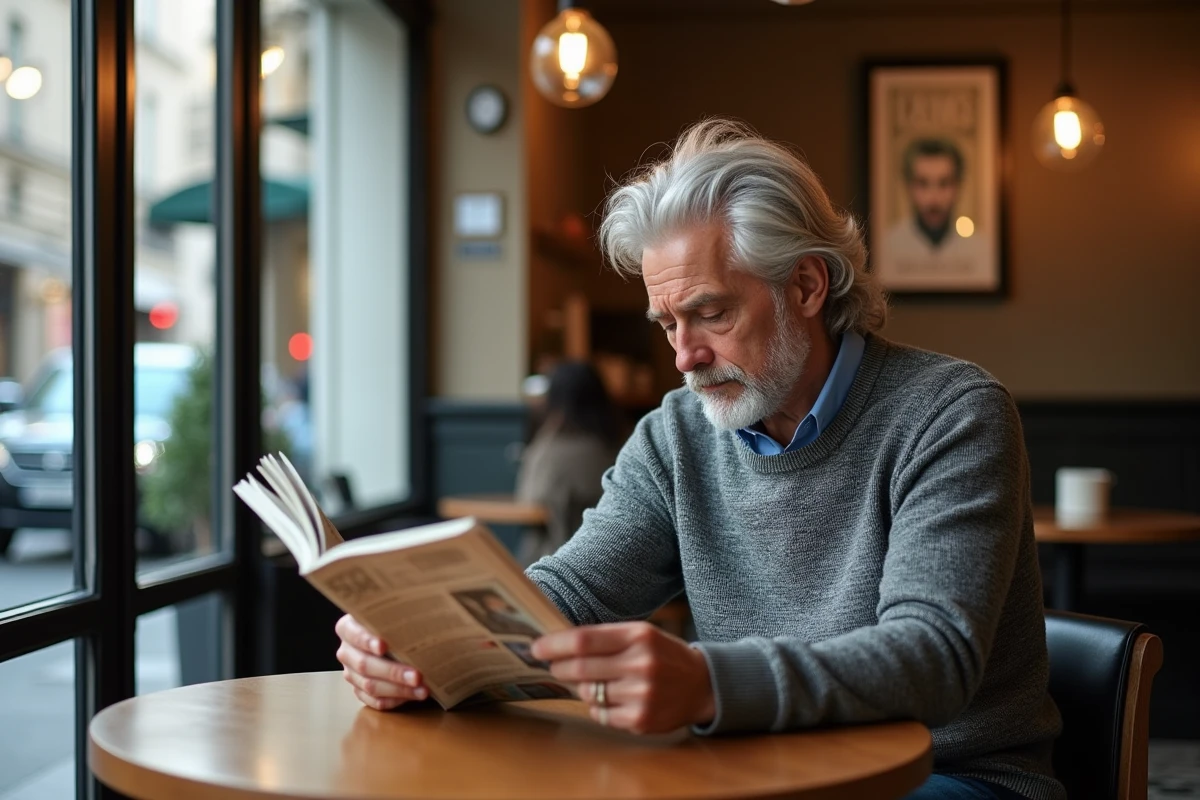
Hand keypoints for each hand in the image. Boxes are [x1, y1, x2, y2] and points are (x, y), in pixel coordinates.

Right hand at [335, 614, 428, 710]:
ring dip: (399, 689)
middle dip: (393, 672)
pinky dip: (395, 700)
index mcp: (348, 628)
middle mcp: (346, 651)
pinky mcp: (359, 691)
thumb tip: (422, 612)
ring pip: (370, 686)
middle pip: (364, 664)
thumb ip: (400, 612)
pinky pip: (374, 701)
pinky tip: (413, 695)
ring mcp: (351, 673)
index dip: (367, 641)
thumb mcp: (396, 611)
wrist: (393, 635)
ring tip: (422, 689)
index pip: (353, 634)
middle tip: (417, 676)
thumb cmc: (396, 620)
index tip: (384, 646)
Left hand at [531, 622, 714, 733]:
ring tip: (596, 681)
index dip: (555, 644)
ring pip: (588, 692)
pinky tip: (612, 698)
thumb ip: (606, 636)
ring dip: (582, 687)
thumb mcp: (641, 634)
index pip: (584, 639)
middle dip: (559, 667)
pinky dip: (598, 706)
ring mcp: (641, 694)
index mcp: (639, 636)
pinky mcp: (640, 719)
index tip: (537, 647)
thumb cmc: (663, 655)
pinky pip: (600, 713)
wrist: (702, 685)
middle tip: (552, 665)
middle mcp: (641, 664)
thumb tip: (560, 643)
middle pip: (581, 668)